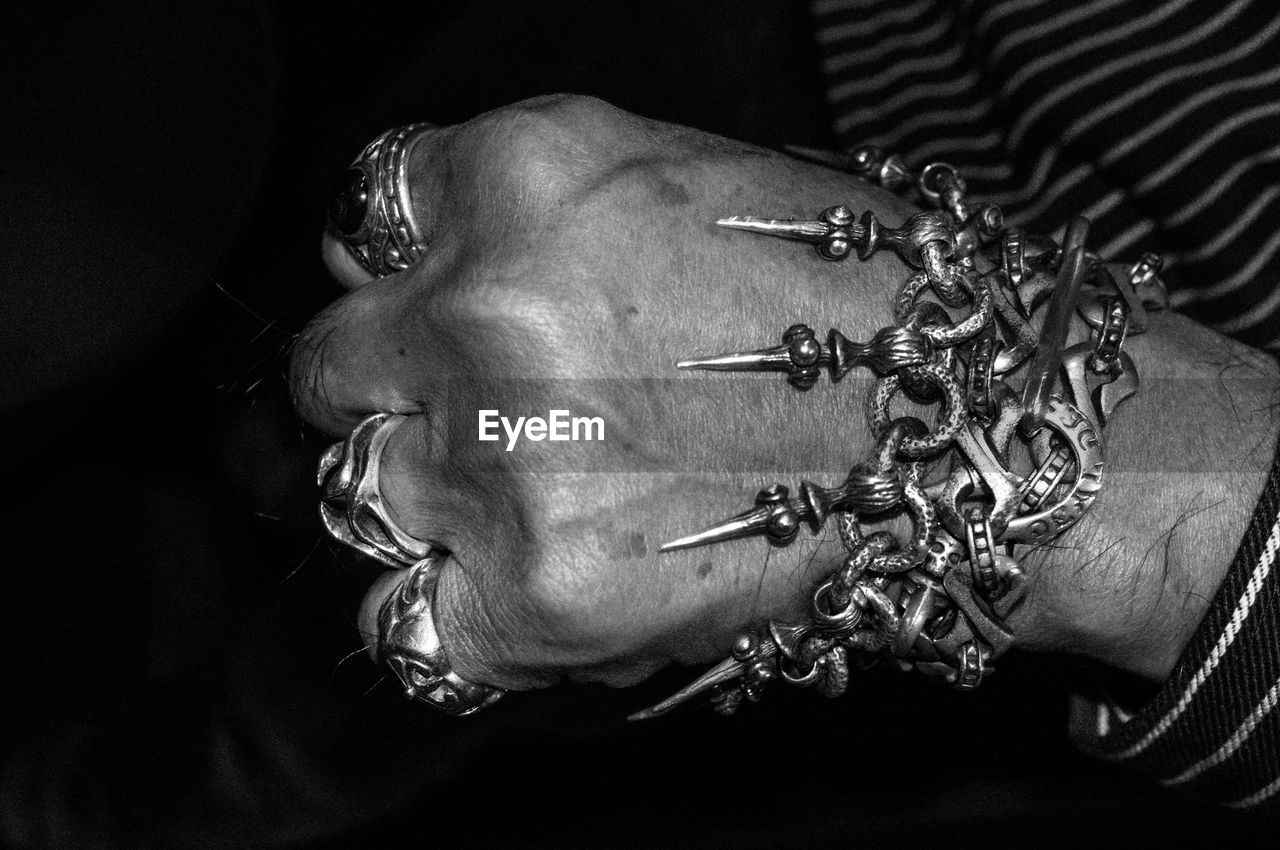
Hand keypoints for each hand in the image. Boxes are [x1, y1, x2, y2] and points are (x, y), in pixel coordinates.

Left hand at [291, 95, 1278, 698]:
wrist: (977, 433)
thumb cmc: (850, 299)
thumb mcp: (671, 185)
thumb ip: (516, 212)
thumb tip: (406, 257)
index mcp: (518, 177)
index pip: (359, 219)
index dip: (396, 270)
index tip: (429, 304)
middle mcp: (485, 314)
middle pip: (331, 369)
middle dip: (395, 392)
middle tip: (488, 420)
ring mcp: (497, 467)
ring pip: (354, 497)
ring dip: (424, 506)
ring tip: (538, 508)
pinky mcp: (530, 603)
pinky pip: (402, 622)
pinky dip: (452, 615)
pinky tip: (539, 586)